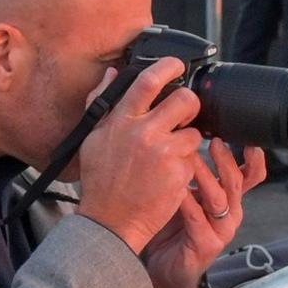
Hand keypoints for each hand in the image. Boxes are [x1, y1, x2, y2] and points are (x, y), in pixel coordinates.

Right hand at [72, 58, 204, 253]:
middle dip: (190, 104)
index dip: (168, 67)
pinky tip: (168, 175)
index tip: (177, 65)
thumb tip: (112, 73)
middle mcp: (143, 133)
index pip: (148, 82)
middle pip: (185, 100)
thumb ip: (101, 102)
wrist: (111, 221)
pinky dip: (185, 166)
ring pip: (194, 132)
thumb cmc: (100, 182)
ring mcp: (163, 153)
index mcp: (121, 121)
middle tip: (185, 114)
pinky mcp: (179, 173)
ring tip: (170, 154)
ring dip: (187, 141)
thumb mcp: (93, 139)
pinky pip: (192, 159)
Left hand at [141, 140, 269, 287]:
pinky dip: (186, 200)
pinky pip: (196, 218)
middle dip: (226, 160)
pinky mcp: (205, 246)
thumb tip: (186, 135)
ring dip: (205, 176)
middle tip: (215, 141)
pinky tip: (175, 187)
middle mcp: (230, 214)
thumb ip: (192, 173)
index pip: (250, 175)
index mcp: (229, 200)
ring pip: (218, 199)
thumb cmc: (172, 229)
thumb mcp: (187, 196)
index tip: (248, 138)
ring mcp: (220, 232)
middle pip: (235, 182)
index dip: (253, 158)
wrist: (164, 272)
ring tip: (190, 158)